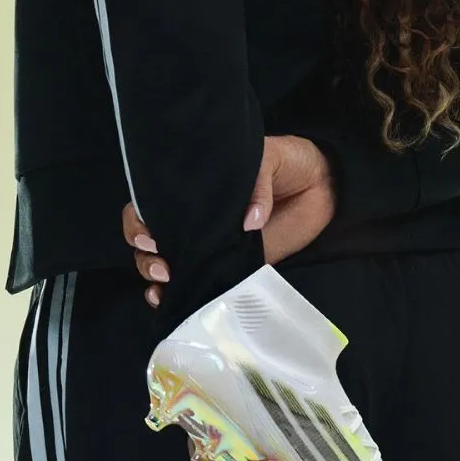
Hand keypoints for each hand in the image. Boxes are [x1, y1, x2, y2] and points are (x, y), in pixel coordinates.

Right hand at [121, 134, 335, 307]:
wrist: (319, 187)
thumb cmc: (286, 164)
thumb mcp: (269, 160)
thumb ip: (257, 185)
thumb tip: (250, 222)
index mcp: (194, 189)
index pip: (150, 203)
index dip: (140, 220)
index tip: (150, 236)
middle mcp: (194, 218)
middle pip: (148, 238)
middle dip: (145, 254)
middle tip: (164, 264)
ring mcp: (208, 245)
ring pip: (163, 263)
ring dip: (154, 277)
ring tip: (166, 282)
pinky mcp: (228, 267)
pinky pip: (196, 283)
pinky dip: (176, 295)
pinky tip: (169, 300)